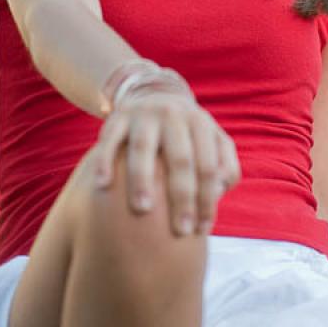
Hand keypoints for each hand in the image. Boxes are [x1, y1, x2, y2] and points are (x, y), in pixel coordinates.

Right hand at [93, 77, 240, 236]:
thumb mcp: (212, 140)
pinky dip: (105, 161)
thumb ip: (224, 165)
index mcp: (200, 123)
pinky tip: (103, 185)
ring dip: (143, 179)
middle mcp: (174, 116)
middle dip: (182, 196)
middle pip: (180, 158)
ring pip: (143, 148)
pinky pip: (109, 139)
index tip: (201, 230)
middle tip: (180, 231)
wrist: (155, 96)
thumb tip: (219, 191)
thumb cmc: (188, 134)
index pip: (208, 165)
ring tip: (143, 209)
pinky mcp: (118, 116)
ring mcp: (144, 115)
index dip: (207, 198)